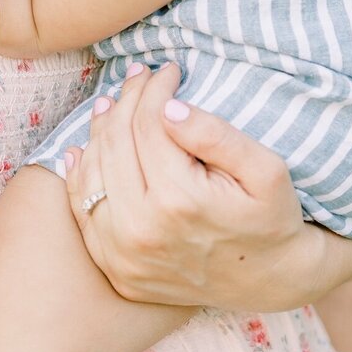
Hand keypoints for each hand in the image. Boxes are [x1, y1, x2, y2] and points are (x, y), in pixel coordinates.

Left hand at [64, 63, 315, 312]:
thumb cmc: (271, 217)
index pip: (148, 123)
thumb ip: (216, 135)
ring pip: (93, 174)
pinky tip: (84, 148)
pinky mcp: (117, 271)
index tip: (168, 70)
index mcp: (178, 201)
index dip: (155, 88)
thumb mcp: (266, 169)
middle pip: (115, 143)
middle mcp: (141, 231)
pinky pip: (84, 214)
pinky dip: (80, 177)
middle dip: (127, 99)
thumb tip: (167, 107)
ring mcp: (123, 257)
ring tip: (113, 103)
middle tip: (140, 75)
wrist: (270, 281)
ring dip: (100, 131)